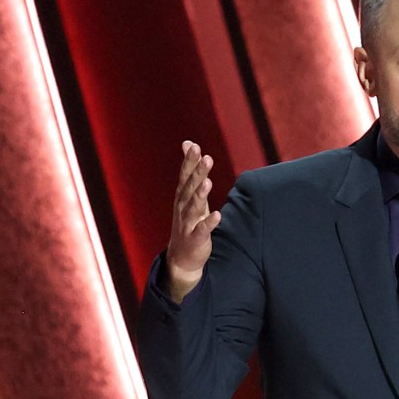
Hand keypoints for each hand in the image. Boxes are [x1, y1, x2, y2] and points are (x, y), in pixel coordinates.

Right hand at [165, 141, 219, 302]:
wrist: (182, 256)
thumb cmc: (188, 220)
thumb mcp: (188, 193)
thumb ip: (190, 168)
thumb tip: (188, 142)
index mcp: (183, 195)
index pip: (185, 175)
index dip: (190, 161)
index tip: (195, 146)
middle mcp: (183, 207)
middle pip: (190, 187)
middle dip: (197, 172)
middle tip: (206, 158)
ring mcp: (188, 223)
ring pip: (194, 207)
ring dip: (201, 194)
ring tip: (208, 182)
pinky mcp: (196, 238)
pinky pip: (203, 230)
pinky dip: (209, 223)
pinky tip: (217, 215)